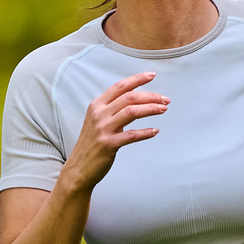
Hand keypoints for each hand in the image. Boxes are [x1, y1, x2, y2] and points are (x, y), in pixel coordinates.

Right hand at [60, 73, 169, 193]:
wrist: (78, 168)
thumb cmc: (91, 144)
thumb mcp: (97, 121)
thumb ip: (111, 109)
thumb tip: (134, 99)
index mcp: (97, 105)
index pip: (120, 86)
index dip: (137, 79)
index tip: (152, 75)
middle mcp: (99, 114)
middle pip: (129, 97)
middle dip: (150, 96)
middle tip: (165, 99)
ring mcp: (103, 129)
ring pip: (131, 112)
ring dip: (150, 109)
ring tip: (163, 109)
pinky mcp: (108, 144)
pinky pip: (131, 135)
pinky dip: (145, 132)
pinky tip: (155, 131)